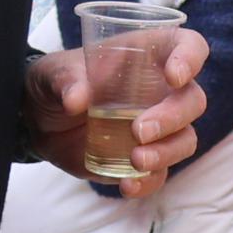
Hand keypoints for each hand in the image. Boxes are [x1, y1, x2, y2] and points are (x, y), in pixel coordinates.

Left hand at [27, 29, 208, 199]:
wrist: (40, 121)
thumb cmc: (56, 83)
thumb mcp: (53, 73)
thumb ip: (65, 80)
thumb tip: (76, 100)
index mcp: (148, 56)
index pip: (189, 46)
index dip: (191, 58)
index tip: (174, 76)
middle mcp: (161, 91)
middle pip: (192, 100)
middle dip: (173, 117)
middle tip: (139, 130)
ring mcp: (157, 128)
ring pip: (185, 139)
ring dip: (167, 152)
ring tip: (136, 160)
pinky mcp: (144, 159)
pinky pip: (160, 173)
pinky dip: (149, 182)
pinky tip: (127, 185)